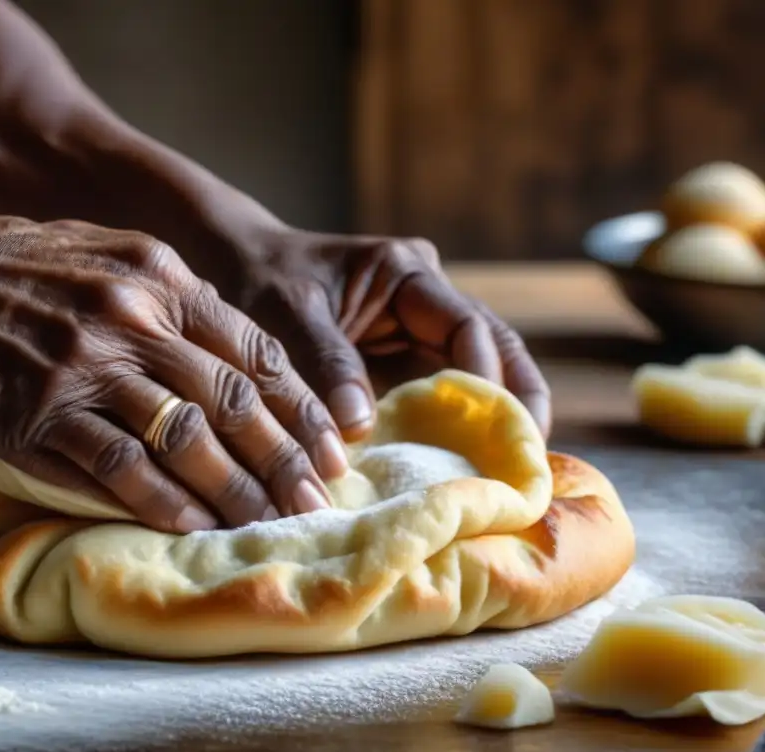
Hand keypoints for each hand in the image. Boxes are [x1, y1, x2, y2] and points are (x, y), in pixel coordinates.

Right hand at [0, 209, 347, 532]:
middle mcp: (132, 319)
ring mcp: (86, 368)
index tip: (330, 446)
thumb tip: (229, 354)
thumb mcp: (104, 254)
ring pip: (187, 439)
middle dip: (286, 458)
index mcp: (158, 277)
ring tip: (273, 524)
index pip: (253, 349)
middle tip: (319, 500)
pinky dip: (166, 503)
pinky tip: (197, 528)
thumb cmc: (7, 266)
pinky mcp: (39, 415)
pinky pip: (120, 468)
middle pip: (233, 401)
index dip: (300, 405)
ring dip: (237, 490)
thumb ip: (169, 297)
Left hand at [225, 227, 551, 440]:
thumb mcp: (285, 312)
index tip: (485, 428)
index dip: (484, 378)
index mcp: (406, 272)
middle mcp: (425, 299)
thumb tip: (360, 427)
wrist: (234, 263)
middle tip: (530, 463)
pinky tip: (464, 470)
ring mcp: (417, 331)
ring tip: (511, 476)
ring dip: (492, 421)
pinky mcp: (400, 362)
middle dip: (515, 404)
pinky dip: (451, 431)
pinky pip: (437, 395)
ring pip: (475, 376)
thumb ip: (324, 363)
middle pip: (493, 351)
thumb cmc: (259, 276)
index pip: (467, 326)